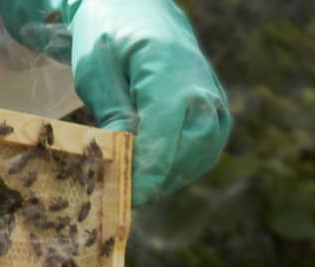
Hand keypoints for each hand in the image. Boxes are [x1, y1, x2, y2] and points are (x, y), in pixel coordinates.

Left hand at [0, 0, 230, 204]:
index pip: (163, 142)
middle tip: (121, 193)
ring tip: (135, 181)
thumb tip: (123, 163)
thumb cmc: (111, 36)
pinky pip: (204, 153)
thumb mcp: (96, 70)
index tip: (122, 200)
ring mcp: (215, 101)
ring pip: (199, 159)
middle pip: (186, 155)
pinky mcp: (218, 113)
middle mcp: (202, 89)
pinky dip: (180, 167)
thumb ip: (113, 116)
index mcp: (170, 74)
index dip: (143, 178)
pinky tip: (153, 170)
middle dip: (154, 181)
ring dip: (167, 178)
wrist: (139, 10)